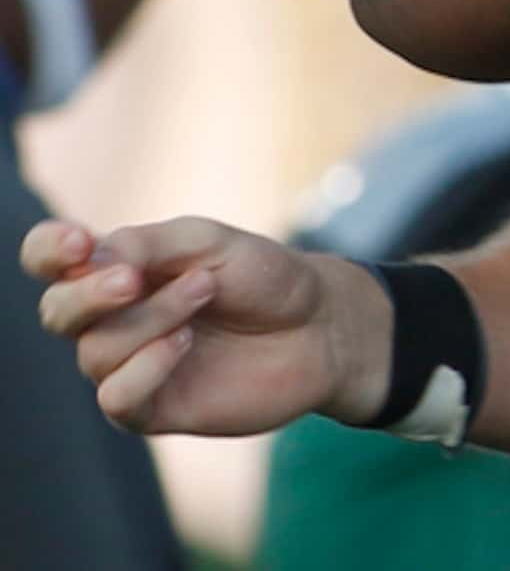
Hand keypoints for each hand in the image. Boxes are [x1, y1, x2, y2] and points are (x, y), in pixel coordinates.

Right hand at [23, 215, 386, 434]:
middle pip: (58, 312)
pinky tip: (185, 343)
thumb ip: (146, 245)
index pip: (49, 260)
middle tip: (133, 278)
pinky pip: (117, 396)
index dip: (48, 251)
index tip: (77, 243)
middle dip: (89, 294)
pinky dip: (146, 366)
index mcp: (118, 269)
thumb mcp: (209, 242)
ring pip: (96, 350)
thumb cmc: (265, 276)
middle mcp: (113, 319)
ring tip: (206, 292)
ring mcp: (130, 364)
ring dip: (151, 317)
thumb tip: (86, 259)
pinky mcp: (152, 408)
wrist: (321, 324)